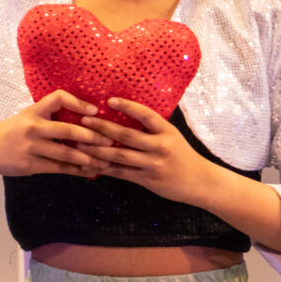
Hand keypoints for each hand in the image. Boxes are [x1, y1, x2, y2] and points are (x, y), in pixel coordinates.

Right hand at [0, 91, 104, 176]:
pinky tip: (89, 171)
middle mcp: (33, 127)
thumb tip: (84, 119)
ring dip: (89, 158)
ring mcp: (31, 147)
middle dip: (92, 136)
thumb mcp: (28, 116)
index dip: (78, 103)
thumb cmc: (11, 130)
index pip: (58, 98)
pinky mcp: (30, 164)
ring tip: (106, 161)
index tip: (95, 111)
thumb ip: (50, 116)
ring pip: (66, 153)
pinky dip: (76, 170)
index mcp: (34, 111)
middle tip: (111, 141)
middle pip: (68, 129)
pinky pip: (58, 168)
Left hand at [85, 98, 212, 204]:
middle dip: (103, 127)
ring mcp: (153, 164)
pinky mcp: (148, 180)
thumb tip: (125, 115)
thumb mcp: (172, 137)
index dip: (127, 106)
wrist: (200, 182)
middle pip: (127, 135)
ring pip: (120, 156)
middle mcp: (160, 147)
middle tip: (83, 120)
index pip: (146, 115)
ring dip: (97, 149)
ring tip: (79, 143)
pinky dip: (105, 169)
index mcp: (167, 131)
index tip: (109, 100)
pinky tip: (91, 164)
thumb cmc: (183, 156)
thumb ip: (153, 129)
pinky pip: (122, 173)